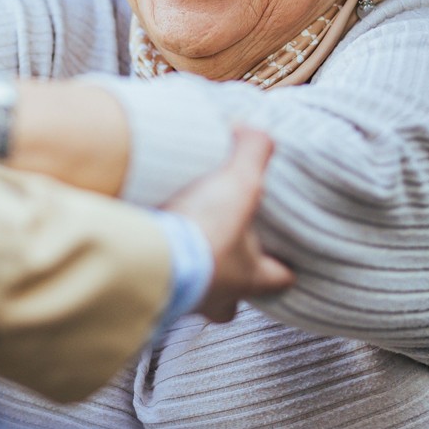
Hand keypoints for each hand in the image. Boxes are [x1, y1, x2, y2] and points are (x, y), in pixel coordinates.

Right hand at [162, 127, 294, 321]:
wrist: (145, 255)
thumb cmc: (205, 230)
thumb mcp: (241, 181)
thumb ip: (254, 151)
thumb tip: (254, 129)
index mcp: (250, 277)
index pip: (280, 279)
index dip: (283, 265)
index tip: (283, 254)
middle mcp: (217, 296)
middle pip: (231, 297)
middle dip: (230, 275)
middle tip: (224, 248)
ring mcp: (182, 298)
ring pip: (194, 291)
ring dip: (190, 267)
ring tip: (183, 235)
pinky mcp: (148, 288)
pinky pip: (157, 278)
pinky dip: (156, 260)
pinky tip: (150, 235)